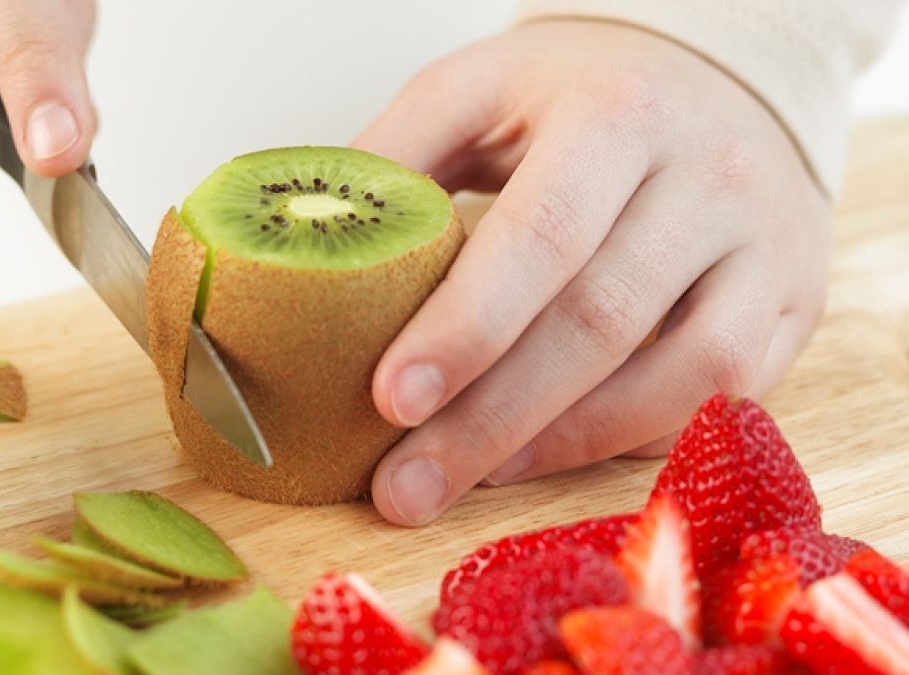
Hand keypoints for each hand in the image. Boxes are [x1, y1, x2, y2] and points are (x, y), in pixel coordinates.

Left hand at [355, 20, 830, 525]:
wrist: (718, 82)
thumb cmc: (578, 94)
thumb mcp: (481, 88)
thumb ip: (398, 153)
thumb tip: (306, 244)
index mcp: (615, 115)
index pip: (540, 234)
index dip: (466, 327)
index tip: (389, 401)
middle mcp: (708, 178)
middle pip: (600, 321)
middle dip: (491, 419)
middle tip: (403, 486)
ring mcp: (763, 247)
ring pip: (676, 376)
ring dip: (557, 446)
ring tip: (462, 481)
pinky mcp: (792, 304)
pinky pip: (718, 397)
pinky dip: (626, 438)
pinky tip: (544, 456)